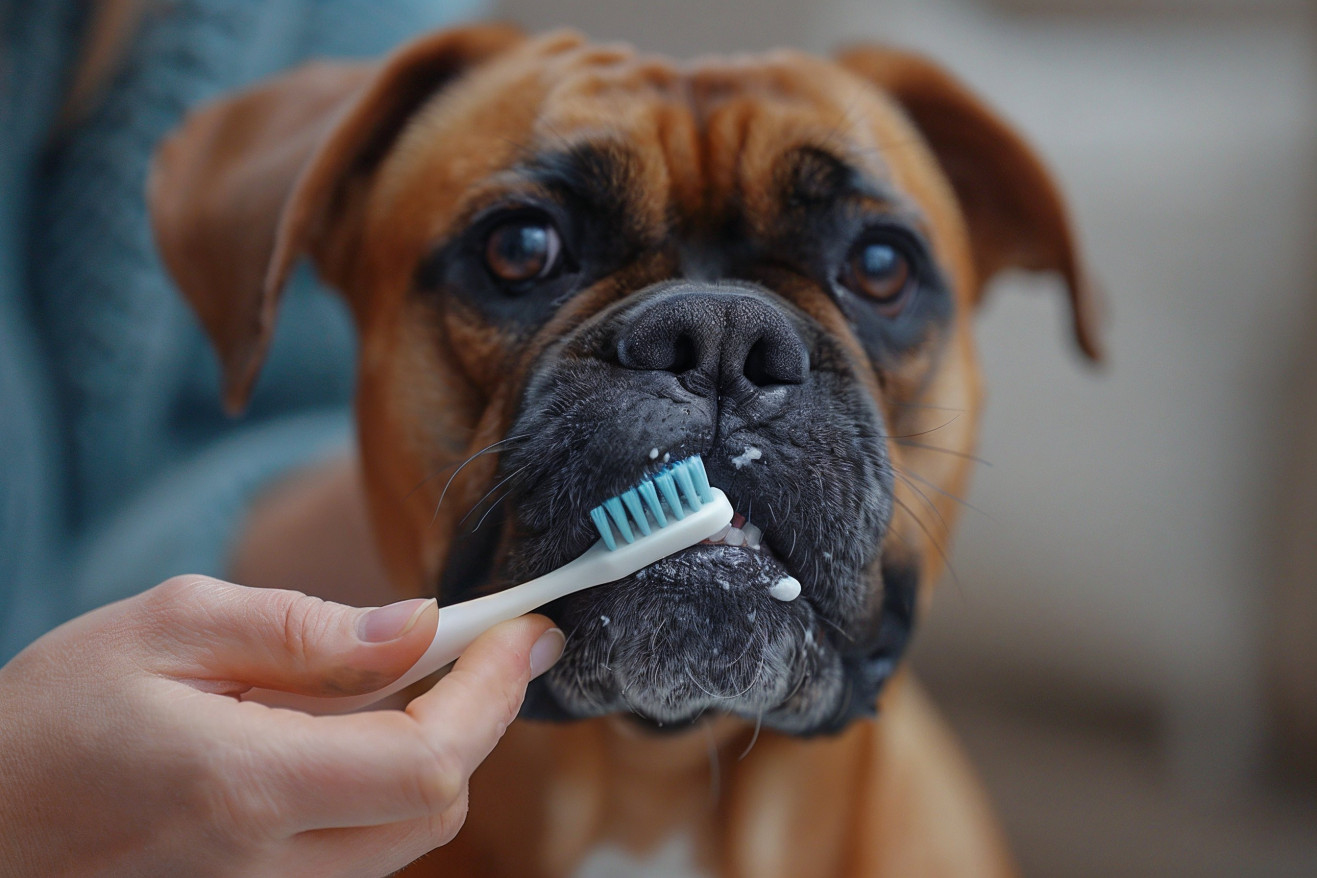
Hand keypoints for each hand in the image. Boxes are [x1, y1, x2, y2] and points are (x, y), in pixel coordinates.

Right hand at [0, 575, 563, 876]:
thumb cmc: (50, 716)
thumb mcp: (170, 627)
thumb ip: (305, 629)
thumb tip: (417, 626)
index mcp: (246, 787)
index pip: (428, 761)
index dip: (494, 694)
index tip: (526, 631)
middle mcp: (268, 864)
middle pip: (437, 806)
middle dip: (483, 716)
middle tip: (490, 640)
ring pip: (408, 834)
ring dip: (443, 746)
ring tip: (422, 668)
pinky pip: (363, 846)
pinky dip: (393, 780)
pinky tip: (366, 722)